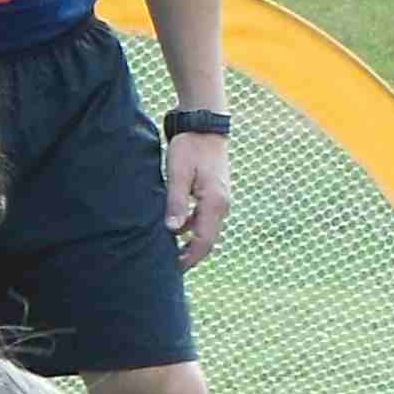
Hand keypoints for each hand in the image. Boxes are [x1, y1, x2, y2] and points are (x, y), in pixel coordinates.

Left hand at [165, 133, 231, 270]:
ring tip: (172, 249)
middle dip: (191, 255)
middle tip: (172, 266)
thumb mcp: (178, 174)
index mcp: (214, 203)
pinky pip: (207, 220)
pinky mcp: (217, 195)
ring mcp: (222, 200)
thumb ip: (176, 203)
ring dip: (192, 242)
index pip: (204, 242)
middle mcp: (222, 205)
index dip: (189, 259)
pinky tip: (178, 228)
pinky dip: (194, 228)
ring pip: (208, 231)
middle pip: (209, 241)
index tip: (174, 269)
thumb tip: (173, 230)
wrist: (205, 124)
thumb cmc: (190, 146)